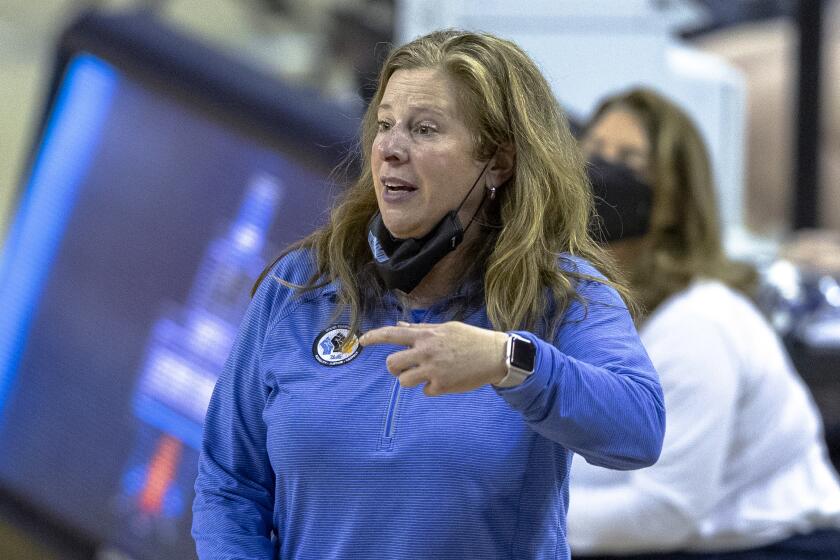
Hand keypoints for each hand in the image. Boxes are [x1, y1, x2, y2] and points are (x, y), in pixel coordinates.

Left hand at [359, 321, 508, 395]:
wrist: (495, 355)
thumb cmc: (470, 339)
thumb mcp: (445, 328)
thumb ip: (421, 330)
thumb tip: (399, 326)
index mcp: (426, 335)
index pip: (392, 335)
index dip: (373, 338)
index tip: (361, 341)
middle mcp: (426, 352)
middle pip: (391, 364)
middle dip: (395, 367)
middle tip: (406, 366)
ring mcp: (433, 370)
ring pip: (404, 381)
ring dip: (411, 379)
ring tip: (426, 374)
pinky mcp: (442, 386)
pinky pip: (425, 391)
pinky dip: (432, 387)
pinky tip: (445, 380)